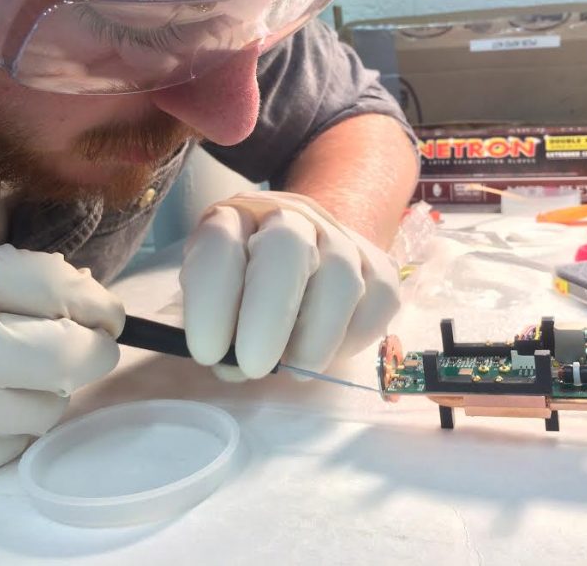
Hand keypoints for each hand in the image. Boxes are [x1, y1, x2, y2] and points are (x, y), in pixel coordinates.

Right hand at [0, 244, 122, 492]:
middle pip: (74, 364)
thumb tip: (98, 304)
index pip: (72, 304)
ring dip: (43, 389)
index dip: (101, 308)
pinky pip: (11, 446)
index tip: (103, 312)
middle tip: (62, 340)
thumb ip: (32, 277)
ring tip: (2, 371)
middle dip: (80, 349)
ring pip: (48, 411)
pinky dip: (7, 424)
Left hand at [180, 191, 400, 379]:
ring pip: (342, 275)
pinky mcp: (378, 264)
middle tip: (254, 366)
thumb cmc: (244, 286)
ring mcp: (340, 237)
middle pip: (287, 247)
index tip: (207, 353)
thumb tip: (233, 367)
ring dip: (317, 334)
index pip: (220, 244)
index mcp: (235, 219)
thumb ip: (217, 331)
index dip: (211, 298)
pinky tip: (328, 354)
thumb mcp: (213, 299)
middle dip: (269, 314)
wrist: (304, 251)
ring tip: (297, 370)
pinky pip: (379, 298)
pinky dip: (353, 337)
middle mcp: (290, 217)